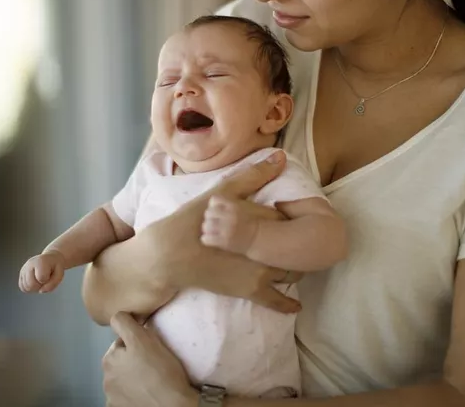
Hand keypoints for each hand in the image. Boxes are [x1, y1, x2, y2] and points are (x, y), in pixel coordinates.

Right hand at [18, 250, 64, 292]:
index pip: (41, 278)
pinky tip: (35, 282)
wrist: (50, 259)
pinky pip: (23, 288)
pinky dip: (30, 288)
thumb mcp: (60, 274)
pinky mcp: (21, 274)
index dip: (47, 280)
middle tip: (45, 280)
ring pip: (26, 288)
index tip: (50, 275)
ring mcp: (23, 269)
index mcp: (40, 261)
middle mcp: (29, 264)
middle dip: (40, 286)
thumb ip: (53, 284)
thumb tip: (41, 291)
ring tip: (40, 280)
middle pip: (31, 285)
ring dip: (35, 288)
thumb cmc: (55, 266)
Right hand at [83, 150, 303, 321]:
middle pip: (296, 247)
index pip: (289, 219)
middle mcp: (268, 246)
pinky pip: (277, 301)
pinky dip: (287, 304)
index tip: (292, 219)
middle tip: (293, 242)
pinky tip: (296, 307)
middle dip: (296, 245)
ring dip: (294, 268)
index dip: (291, 219)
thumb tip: (280, 157)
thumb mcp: (222, 192)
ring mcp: (261, 271)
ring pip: (292, 271)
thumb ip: (253, 175)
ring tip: (291, 262)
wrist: (168, 256)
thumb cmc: (192, 220)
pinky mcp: (250, 290)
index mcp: (262, 219)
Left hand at [103, 312, 195, 406]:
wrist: (173, 404)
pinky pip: (126, 396)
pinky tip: (146, 391)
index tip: (149, 347)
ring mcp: (112, 397)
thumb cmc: (161, 370)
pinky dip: (133, 394)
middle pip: (121, 362)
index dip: (136, 342)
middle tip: (153, 362)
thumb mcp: (143, 338)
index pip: (121, 342)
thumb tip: (117, 315)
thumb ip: (125, 323)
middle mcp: (106, 380)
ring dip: (132, 377)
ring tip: (152, 378)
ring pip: (123, 379)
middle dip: (132, 360)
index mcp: (109, 359)